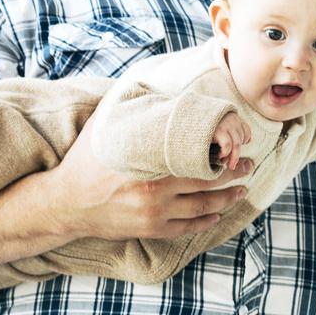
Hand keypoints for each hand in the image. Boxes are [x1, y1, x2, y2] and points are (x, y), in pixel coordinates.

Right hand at [50, 115, 251, 239]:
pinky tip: (217, 214)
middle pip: (207, 184)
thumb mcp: (105, 127)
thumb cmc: (86, 161)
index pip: (197, 159)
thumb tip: (151, 84)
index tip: (235, 145)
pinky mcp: (150, 230)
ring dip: (226, 199)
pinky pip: (187, 228)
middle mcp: (156, 192)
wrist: (66, 202)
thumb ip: (131, 109)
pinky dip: (206, 222)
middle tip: (249, 166)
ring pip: (202, 209)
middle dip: (233, 175)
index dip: (221, 153)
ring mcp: (154, 214)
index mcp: (150, 165)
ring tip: (240, 190)